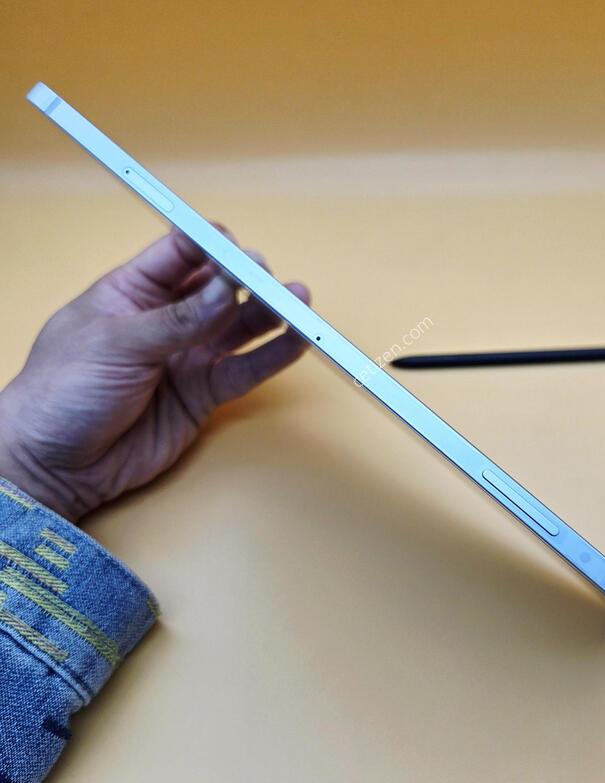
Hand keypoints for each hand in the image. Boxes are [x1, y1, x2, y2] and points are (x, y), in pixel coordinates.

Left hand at [0, 227, 309, 520]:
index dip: (213, 245)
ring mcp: (187, 357)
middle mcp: (167, 319)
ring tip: (299, 300)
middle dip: (248, 278)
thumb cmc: (63, 391)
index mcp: (133, 291)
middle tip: (268, 280)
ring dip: (270, 313)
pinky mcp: (204, 393)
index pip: (181, 252)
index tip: (240, 250)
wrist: (56, 465)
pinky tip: (296, 340)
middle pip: (219, 287)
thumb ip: (178, 320)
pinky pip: (245, 370)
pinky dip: (272, 356)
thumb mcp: (116, 343)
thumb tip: (228, 290)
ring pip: (239, 326)